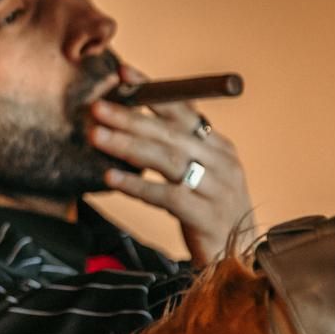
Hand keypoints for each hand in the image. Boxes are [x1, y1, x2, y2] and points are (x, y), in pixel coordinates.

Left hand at [90, 71, 253, 261]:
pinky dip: (138, 185)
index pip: (185, 110)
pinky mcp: (206, 218)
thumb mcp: (200, 176)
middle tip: (96, 107)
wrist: (238, 259)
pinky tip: (111, 177)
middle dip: (131, 117)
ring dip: (128, 146)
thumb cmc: (209, 212)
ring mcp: (217, 190)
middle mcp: (223, 163)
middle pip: (170, 134)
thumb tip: (130, 123)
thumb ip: (176, 151)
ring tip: (96, 136)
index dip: (154, 91)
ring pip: (167, 161)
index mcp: (219, 147)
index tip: (123, 74)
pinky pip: (167, 196)